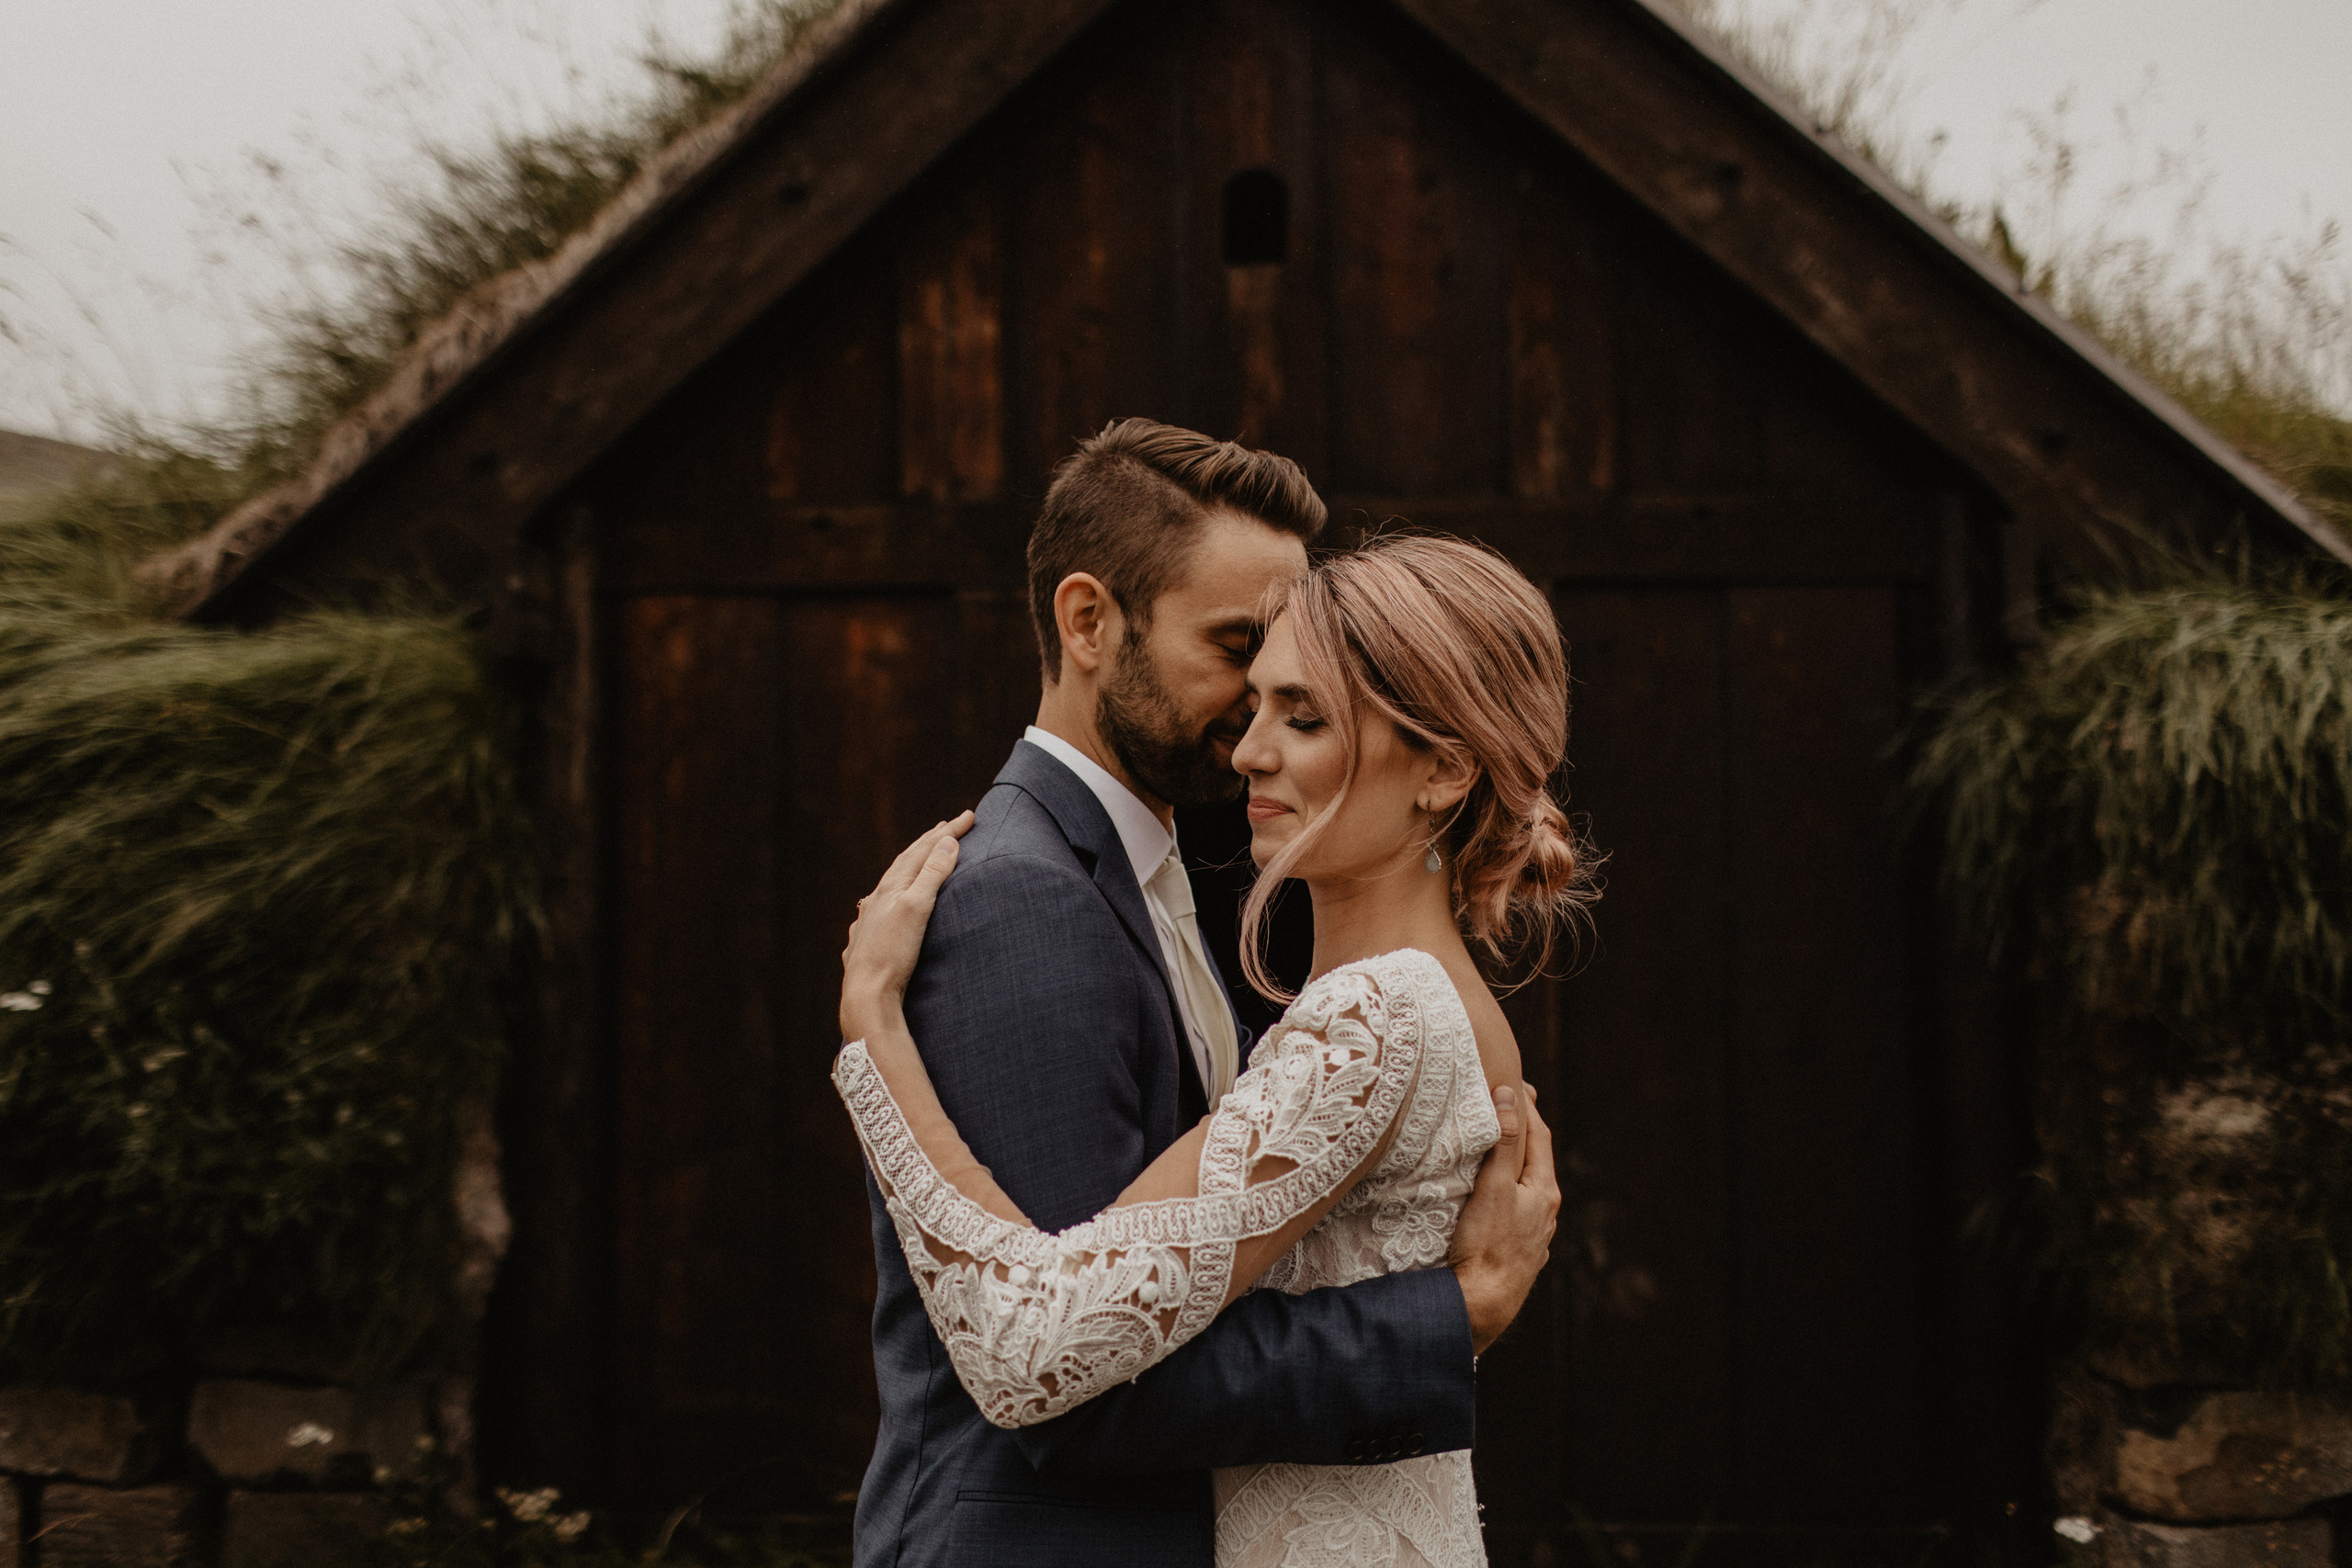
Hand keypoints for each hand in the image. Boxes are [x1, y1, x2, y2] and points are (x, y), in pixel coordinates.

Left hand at [839, 812, 973, 1039]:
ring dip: (910, 867)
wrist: (866, 995)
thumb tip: (948, 842)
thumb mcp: (917, 908)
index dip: (947, 832)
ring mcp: (870, 921)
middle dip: (928, 843)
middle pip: (904, 862)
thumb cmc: (892, 953)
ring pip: (891, 884)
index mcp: (890, 888)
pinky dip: (894, 896)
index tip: (970, 816)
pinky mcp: (868, 942)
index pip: (922, 850)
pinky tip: (887, 904)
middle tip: (946, 826)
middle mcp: (876, 900)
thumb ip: (932, 874)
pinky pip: (881, 908)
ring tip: (921, 859)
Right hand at [1447, 1082, 1558, 1354]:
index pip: (1539, 1136)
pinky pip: (1515, 1212)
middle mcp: (1545, 1214)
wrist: (1481, 1306)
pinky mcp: (1516, 1255)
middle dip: (1521, 1134)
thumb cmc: (1487, 1245)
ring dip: (1513, 1166)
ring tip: (1495, 1150)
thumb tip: (1511, 1095)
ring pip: (1526, 1190)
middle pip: (1535, 1162)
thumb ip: (1502, 1141)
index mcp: (1544, 1192)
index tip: (1513, 1082)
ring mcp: (1533, 1236)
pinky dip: (1505, 1193)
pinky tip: (1491, 1199)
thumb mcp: (1493, 1186)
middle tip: (1506, 1107)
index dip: (1526, 1106)